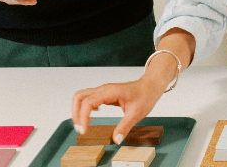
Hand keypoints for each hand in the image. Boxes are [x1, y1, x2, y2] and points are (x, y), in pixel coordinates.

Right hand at [71, 31, 190, 143]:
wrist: (151, 85)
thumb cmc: (145, 95)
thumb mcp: (137, 113)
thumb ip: (125, 126)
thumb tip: (116, 140)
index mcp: (110, 92)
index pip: (88, 102)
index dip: (83, 116)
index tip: (84, 130)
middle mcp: (104, 89)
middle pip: (79, 97)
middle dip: (75, 113)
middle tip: (81, 129)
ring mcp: (103, 90)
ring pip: (81, 96)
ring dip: (78, 110)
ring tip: (83, 125)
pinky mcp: (104, 94)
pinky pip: (88, 98)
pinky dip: (84, 107)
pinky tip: (91, 116)